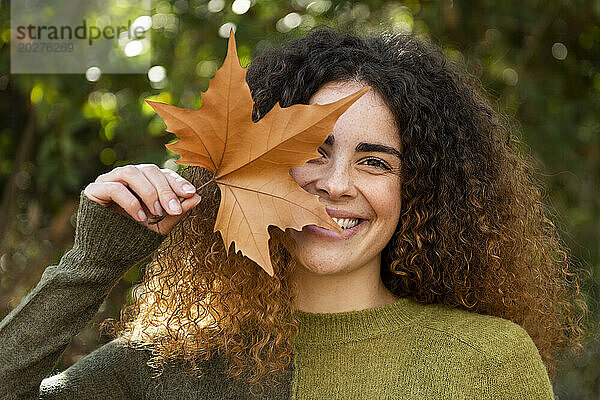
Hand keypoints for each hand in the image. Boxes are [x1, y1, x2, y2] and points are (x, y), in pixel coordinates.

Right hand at [83, 164, 200, 234]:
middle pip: (149, 170)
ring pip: (131, 172)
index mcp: (143, 182)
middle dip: (165, 189)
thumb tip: (198, 197)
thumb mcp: (161, 227)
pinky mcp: (93, 191)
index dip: (177, 181)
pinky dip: (130, 202)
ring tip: (156, 213)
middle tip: (173, 209)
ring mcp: (108, 181)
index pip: (162, 173)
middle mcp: (126, 177)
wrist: (107, 259)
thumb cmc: (134, 240)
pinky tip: (140, 217)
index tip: (191, 193)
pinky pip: (114, 188)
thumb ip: (177, 213)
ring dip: (148, 192)